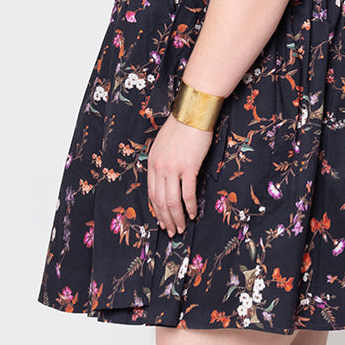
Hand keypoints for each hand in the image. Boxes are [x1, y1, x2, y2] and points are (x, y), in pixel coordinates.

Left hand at [147, 113, 213, 235]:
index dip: (156, 210)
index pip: (151, 193)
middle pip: (160, 201)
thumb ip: (163, 162)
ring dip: (177, 217)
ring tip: (181, 228)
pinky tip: (192, 215)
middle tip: (171, 231)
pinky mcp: (188, 167)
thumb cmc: (182, 126)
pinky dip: (189, 207)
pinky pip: (187, 193)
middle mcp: (159, 167)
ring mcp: (173, 168)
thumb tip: (169, 178)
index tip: (162, 221)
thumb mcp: (163, 145)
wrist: (193, 113)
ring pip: (172, 201)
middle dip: (165, 219)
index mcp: (151, 163)